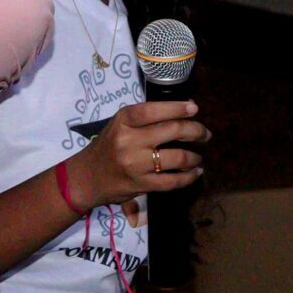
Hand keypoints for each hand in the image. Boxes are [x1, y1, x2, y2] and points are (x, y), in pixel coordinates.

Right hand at [67, 102, 208, 209]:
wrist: (87, 178)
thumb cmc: (108, 147)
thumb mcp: (120, 125)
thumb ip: (146, 118)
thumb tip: (185, 108)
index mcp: (123, 121)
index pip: (154, 110)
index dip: (178, 107)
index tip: (194, 108)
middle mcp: (129, 140)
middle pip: (172, 130)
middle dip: (196, 131)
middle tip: (205, 134)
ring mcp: (135, 164)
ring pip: (177, 157)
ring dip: (194, 157)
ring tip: (198, 157)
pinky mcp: (141, 185)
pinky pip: (173, 181)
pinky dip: (188, 177)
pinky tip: (194, 173)